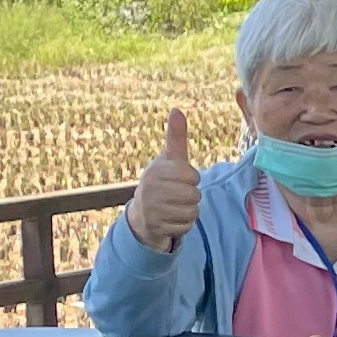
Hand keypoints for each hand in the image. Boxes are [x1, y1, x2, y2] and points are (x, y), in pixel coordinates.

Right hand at [127, 107, 201, 251]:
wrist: (142, 214)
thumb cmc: (162, 181)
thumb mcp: (169, 159)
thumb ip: (175, 137)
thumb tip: (177, 110)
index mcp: (156, 170)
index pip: (192, 176)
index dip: (192, 178)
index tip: (181, 178)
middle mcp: (150, 189)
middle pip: (194, 195)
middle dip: (191, 196)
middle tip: (178, 194)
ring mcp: (152, 209)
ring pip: (192, 211)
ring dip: (189, 210)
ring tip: (175, 206)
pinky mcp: (156, 227)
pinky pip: (186, 226)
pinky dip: (183, 224)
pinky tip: (172, 218)